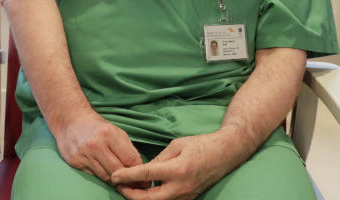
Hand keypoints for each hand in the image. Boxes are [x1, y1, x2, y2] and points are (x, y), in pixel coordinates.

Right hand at [54, 111, 144, 185]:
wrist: (71, 120)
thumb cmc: (97, 127)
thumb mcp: (115, 132)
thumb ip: (127, 149)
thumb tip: (139, 169)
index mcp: (110, 134)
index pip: (129, 159)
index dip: (137, 171)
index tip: (142, 179)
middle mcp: (96, 144)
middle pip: (118, 171)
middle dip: (127, 179)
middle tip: (132, 183)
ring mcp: (84, 154)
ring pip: (106, 176)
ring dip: (114, 179)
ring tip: (119, 179)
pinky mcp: (75, 161)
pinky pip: (93, 175)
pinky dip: (101, 175)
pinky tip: (104, 171)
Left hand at [110, 132, 241, 199]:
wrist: (226, 154)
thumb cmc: (201, 145)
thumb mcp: (177, 145)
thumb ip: (159, 158)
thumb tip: (144, 170)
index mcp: (177, 169)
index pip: (146, 175)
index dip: (127, 176)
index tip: (113, 176)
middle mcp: (181, 187)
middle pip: (148, 199)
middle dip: (130, 194)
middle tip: (118, 185)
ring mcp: (186, 196)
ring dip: (140, 198)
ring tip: (128, 188)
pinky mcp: (188, 199)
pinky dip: (153, 198)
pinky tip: (145, 190)